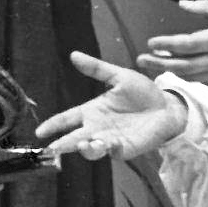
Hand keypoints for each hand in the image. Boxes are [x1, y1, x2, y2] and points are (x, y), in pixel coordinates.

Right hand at [36, 52, 187, 161]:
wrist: (167, 106)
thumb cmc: (143, 92)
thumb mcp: (119, 76)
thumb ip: (96, 69)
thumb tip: (73, 55)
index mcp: (93, 110)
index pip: (67, 119)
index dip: (53, 125)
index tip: (39, 132)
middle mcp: (97, 127)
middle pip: (74, 137)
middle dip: (62, 144)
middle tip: (52, 148)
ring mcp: (110, 139)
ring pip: (90, 148)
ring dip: (83, 148)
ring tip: (81, 143)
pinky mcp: (124, 148)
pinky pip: (111, 151)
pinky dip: (105, 149)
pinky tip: (103, 144)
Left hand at [135, 0, 207, 90]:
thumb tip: (183, 4)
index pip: (185, 44)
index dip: (165, 45)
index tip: (151, 43)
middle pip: (180, 66)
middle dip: (157, 64)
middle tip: (140, 61)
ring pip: (189, 77)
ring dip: (171, 72)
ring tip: (156, 66)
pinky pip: (202, 82)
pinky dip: (190, 76)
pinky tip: (182, 70)